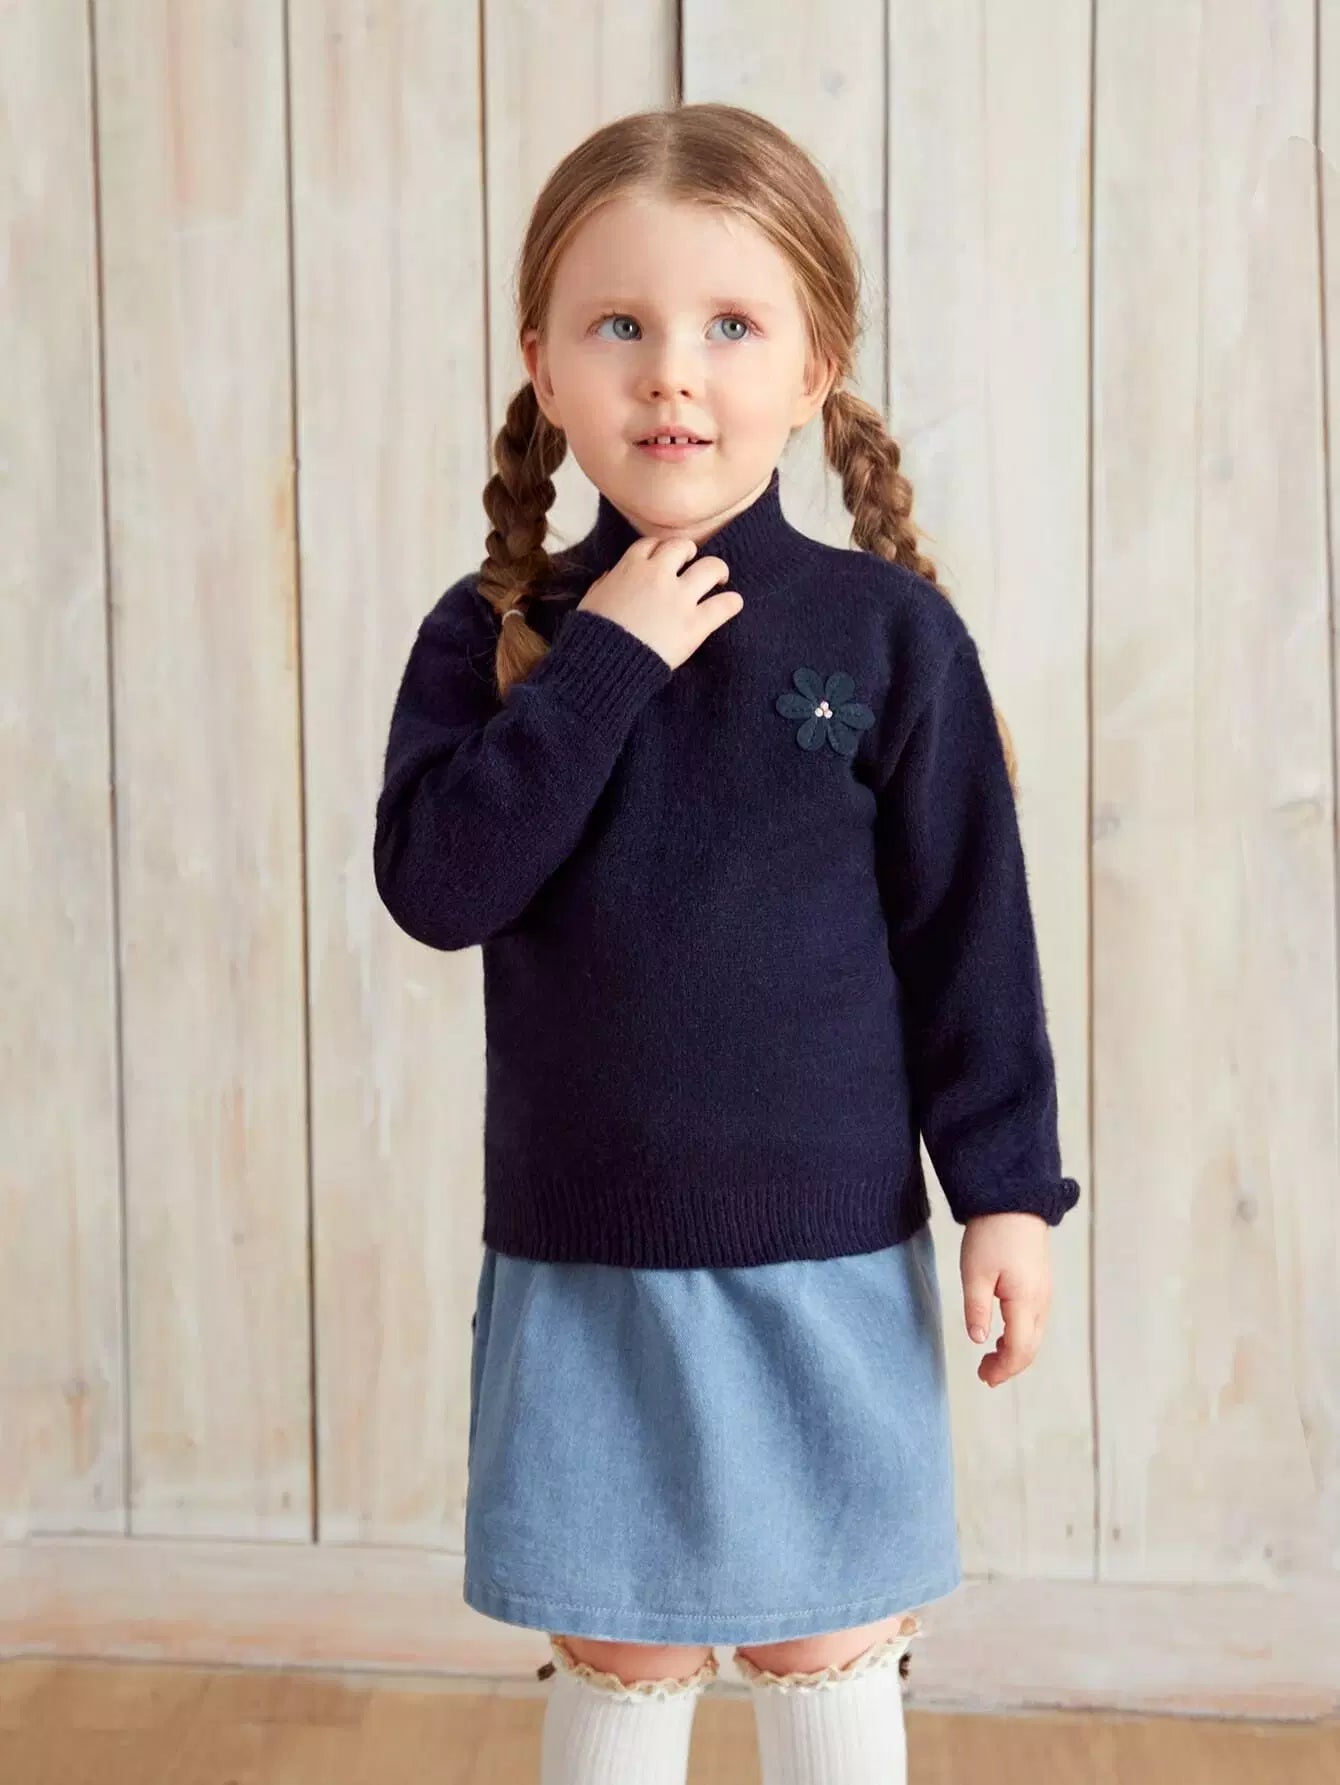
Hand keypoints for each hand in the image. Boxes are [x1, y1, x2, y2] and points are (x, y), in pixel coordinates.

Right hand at [578, 535, 742, 670]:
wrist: (603, 662)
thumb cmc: (592, 634)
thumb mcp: (591, 599)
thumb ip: (606, 583)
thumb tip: (612, 577)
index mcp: (630, 567)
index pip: (651, 544)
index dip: (661, 550)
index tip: (664, 559)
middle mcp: (658, 575)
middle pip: (683, 547)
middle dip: (690, 553)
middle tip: (693, 565)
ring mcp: (679, 598)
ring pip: (712, 567)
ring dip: (718, 571)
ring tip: (719, 580)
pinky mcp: (695, 624)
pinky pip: (724, 605)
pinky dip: (731, 603)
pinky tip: (732, 604)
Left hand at [960, 1211, 1051, 1386]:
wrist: (1014, 1201)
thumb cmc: (992, 1234)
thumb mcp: (975, 1272)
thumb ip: (977, 1309)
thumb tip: (978, 1341)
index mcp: (1026, 1301)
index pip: (1019, 1349)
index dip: (1002, 1368)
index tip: (983, 1376)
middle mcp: (1041, 1301)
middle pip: (1030, 1347)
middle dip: (1009, 1366)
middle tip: (985, 1375)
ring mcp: (1044, 1293)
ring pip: (1034, 1335)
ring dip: (1015, 1352)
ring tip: (990, 1359)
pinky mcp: (1041, 1284)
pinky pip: (1035, 1321)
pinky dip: (1020, 1336)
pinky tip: (1002, 1335)